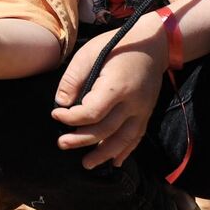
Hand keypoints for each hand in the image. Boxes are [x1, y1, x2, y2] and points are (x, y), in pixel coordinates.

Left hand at [51, 26, 167, 168]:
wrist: (153, 45)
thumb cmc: (116, 46)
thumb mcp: (89, 54)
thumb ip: (73, 79)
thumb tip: (61, 104)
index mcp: (117, 86)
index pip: (92, 112)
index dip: (71, 118)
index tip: (56, 115)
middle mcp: (133, 103)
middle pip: (106, 130)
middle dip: (81, 140)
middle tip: (62, 144)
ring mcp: (143, 111)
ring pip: (124, 140)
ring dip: (104, 154)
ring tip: (86, 164)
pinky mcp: (147, 113)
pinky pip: (137, 137)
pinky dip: (126, 151)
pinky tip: (115, 162)